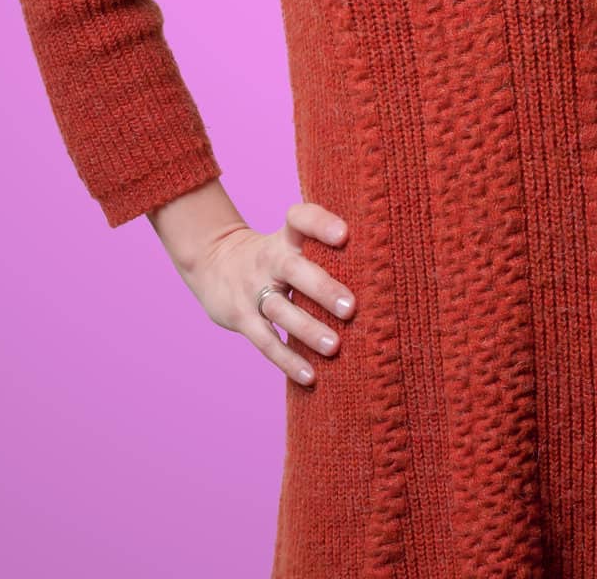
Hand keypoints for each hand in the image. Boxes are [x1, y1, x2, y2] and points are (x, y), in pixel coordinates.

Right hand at [176, 200, 356, 387]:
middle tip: (350, 307)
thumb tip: (382, 270)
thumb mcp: (290, 242)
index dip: (320, 224)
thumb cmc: (274, 257)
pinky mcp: (240, 317)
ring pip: (279, 309)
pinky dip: (287, 360)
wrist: (214, 263)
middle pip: (293, 269)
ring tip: (335, 347)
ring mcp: (252, 289)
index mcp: (285, 237)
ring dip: (307, 329)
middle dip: (322, 288)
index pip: (300, 219)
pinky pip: (265, 341)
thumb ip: (323, 250)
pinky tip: (310, 376)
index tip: (344, 234)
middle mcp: (269, 260)